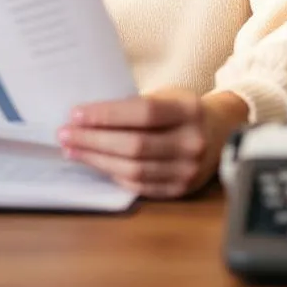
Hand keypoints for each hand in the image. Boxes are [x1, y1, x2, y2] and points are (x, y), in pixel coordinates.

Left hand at [58, 90, 249, 198]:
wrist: (221, 132)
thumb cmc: (184, 109)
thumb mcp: (168, 96)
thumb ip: (136, 106)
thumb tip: (89, 116)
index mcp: (189, 111)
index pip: (142, 113)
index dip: (106, 115)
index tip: (76, 114)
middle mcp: (192, 142)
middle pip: (134, 145)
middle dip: (94, 140)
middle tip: (65, 134)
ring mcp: (188, 170)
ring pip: (133, 169)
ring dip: (97, 160)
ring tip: (72, 150)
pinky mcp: (181, 190)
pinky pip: (140, 186)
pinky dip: (114, 175)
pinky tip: (95, 164)